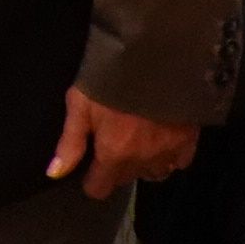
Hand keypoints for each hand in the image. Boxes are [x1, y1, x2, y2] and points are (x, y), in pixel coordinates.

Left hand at [53, 88, 199, 199]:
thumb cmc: (111, 76)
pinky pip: (180, 162)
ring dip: (144, 164)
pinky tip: (164, 140)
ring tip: (139, 143)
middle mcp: (142, 161)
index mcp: (113, 154)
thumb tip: (54, 173)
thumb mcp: (80, 104)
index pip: (100, 188)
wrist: (157, 55)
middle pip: (125, 178)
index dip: (92, 180)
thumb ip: (70, 142)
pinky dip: (170, 156)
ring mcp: (168, 152)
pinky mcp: (189, 139)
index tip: (91, 169)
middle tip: (114, 142)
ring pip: (154, 173)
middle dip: (117, 168)